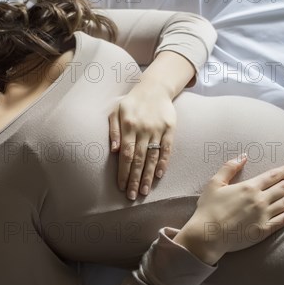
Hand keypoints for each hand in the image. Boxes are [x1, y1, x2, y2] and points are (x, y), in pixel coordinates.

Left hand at [109, 86, 176, 200]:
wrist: (154, 88)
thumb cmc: (131, 103)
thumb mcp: (115, 111)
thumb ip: (113, 130)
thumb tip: (114, 150)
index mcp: (128, 125)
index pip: (126, 154)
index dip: (124, 172)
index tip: (122, 186)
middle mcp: (143, 129)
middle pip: (138, 159)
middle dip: (135, 179)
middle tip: (132, 196)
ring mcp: (157, 129)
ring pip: (152, 157)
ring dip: (148, 175)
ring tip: (144, 191)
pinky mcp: (170, 129)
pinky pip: (166, 149)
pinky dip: (163, 163)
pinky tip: (158, 175)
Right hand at [174, 154, 283, 264]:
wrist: (208, 234)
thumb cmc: (209, 208)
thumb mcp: (214, 182)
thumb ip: (229, 167)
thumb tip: (243, 156)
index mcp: (249, 187)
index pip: (272, 176)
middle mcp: (260, 200)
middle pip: (282, 188)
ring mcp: (264, 216)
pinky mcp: (264, 230)